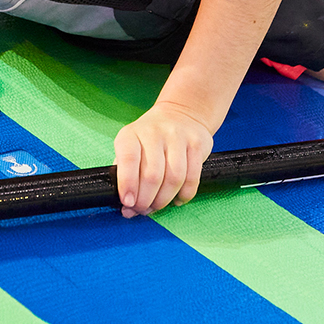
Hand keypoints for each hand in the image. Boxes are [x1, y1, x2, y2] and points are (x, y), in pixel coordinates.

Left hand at [113, 101, 215, 215]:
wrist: (180, 114)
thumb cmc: (150, 140)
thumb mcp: (131, 149)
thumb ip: (126, 178)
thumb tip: (128, 210)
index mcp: (131, 135)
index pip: (128, 160)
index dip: (128, 184)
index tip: (128, 203)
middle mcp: (153, 133)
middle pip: (152, 175)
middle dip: (146, 200)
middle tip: (143, 209)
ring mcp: (177, 137)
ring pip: (174, 178)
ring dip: (164, 199)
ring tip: (158, 205)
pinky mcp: (197, 144)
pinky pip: (192, 178)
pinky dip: (184, 195)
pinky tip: (177, 199)